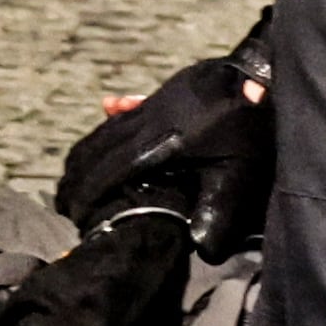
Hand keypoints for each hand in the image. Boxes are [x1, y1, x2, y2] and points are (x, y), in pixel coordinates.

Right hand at [52, 27, 277, 256]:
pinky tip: (108, 108)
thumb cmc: (253, 130)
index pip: (114, 169)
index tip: (74, 211)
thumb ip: (219, 211)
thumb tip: (203, 251)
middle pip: (102, 148)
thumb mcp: (241, 176)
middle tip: (64, 200)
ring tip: (72, 171)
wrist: (261, 74)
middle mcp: (150, 120)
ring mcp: (157, 103)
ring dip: (89, 150)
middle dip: (80, 175)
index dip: (90, 191)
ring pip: (110, 127)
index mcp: (163, 144)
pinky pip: (129, 109)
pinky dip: (111, 120)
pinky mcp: (167, 92)